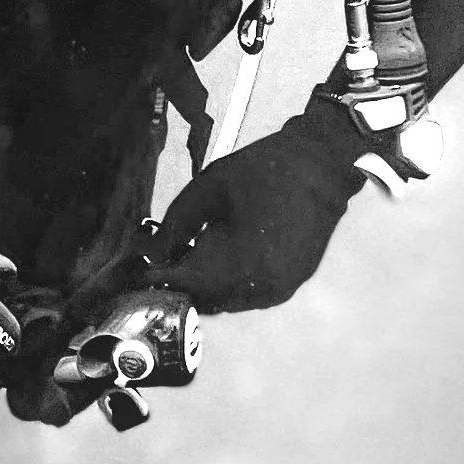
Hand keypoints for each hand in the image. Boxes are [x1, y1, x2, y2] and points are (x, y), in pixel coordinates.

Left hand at [146, 98, 363, 313]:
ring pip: (228, 300)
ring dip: (207, 283)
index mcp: (243, 265)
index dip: (160, 277)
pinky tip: (223, 252)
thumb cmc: (263, 170)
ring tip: (195, 250)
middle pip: (207, 299)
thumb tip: (154, 254)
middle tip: (165, 257)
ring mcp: (282, 289)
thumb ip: (176, 225)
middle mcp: (264, 287)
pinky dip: (231, 280)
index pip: (188, 285)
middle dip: (183, 281)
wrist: (322, 163)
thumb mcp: (208, 189)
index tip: (141, 269)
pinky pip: (250, 293)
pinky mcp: (292, 284)